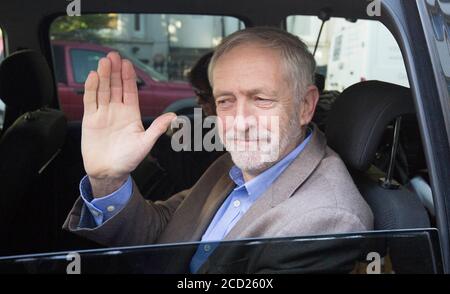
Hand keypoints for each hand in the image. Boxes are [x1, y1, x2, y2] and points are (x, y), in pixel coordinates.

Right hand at [81, 52, 175, 196]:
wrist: (108, 172)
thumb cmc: (128, 160)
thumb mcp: (145, 143)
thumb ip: (157, 128)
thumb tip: (174, 117)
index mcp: (131, 114)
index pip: (130, 91)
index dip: (128, 77)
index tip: (127, 63)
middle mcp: (117, 111)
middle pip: (115, 86)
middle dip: (115, 71)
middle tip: (113, 56)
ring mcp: (103, 114)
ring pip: (103, 90)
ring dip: (103, 76)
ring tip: (103, 62)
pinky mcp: (90, 119)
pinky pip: (90, 101)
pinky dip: (91, 89)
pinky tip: (93, 77)